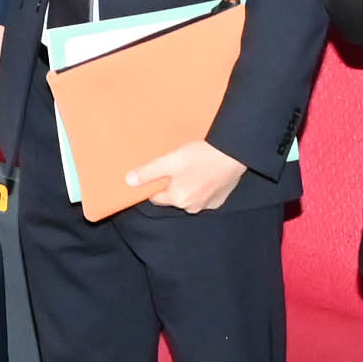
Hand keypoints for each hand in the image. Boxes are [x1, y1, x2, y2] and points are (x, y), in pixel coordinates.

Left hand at [121, 138, 246, 212]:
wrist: (233, 153)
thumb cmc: (201, 156)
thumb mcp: (171, 160)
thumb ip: (149, 172)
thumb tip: (129, 181)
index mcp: (178, 199)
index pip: (156, 197)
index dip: (155, 184)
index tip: (160, 172)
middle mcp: (192, 207)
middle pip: (173, 197)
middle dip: (173, 184)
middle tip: (178, 166)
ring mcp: (207, 205)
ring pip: (189, 197)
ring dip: (188, 185)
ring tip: (193, 167)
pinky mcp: (219, 200)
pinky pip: (204, 196)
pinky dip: (202, 187)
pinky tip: (205, 173)